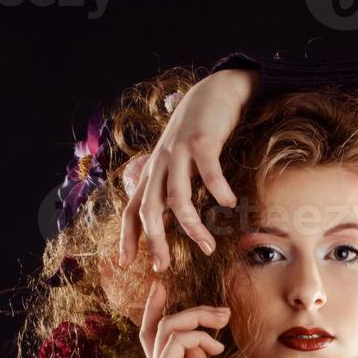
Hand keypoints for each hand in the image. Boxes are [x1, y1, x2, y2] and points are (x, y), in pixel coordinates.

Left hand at [119, 68, 258, 272]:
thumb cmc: (201, 131)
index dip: (128, 238)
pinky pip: (208, 172)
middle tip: (163, 267)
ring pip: (176, 198)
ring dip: (191, 227)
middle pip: (149, 210)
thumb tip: (173, 220)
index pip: (133, 210)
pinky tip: (230, 203)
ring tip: (208, 247)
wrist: (215, 90)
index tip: (127, 265)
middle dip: (154, 242)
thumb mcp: (181, 163)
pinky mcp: (202, 140)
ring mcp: (180, 152)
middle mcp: (161, 164)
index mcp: (154, 172)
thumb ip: (174, 188)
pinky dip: (218, 190)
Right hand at [140, 279, 230, 357]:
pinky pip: (178, 340)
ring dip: (199, 317)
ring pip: (169, 326)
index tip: (158, 285)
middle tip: (221, 310)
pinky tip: (216, 348)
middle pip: (158, 325)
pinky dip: (199, 337)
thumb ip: (197, 357)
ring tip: (224, 321)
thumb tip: (202, 335)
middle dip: (189, 309)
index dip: (151, 308)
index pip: (151, 332)